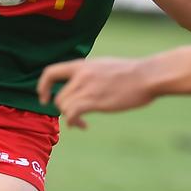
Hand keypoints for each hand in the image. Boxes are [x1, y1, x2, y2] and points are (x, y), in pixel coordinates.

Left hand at [37, 57, 154, 127]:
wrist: (148, 76)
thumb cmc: (132, 73)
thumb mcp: (104, 66)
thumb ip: (91, 73)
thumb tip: (84, 84)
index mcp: (83, 65)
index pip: (50, 72)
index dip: (42, 86)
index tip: (44, 98)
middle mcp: (81, 75)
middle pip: (59, 96)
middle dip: (63, 109)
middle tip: (73, 116)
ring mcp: (87, 87)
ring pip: (64, 106)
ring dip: (69, 117)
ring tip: (80, 122)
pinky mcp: (95, 100)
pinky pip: (72, 113)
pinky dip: (73, 122)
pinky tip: (82, 125)